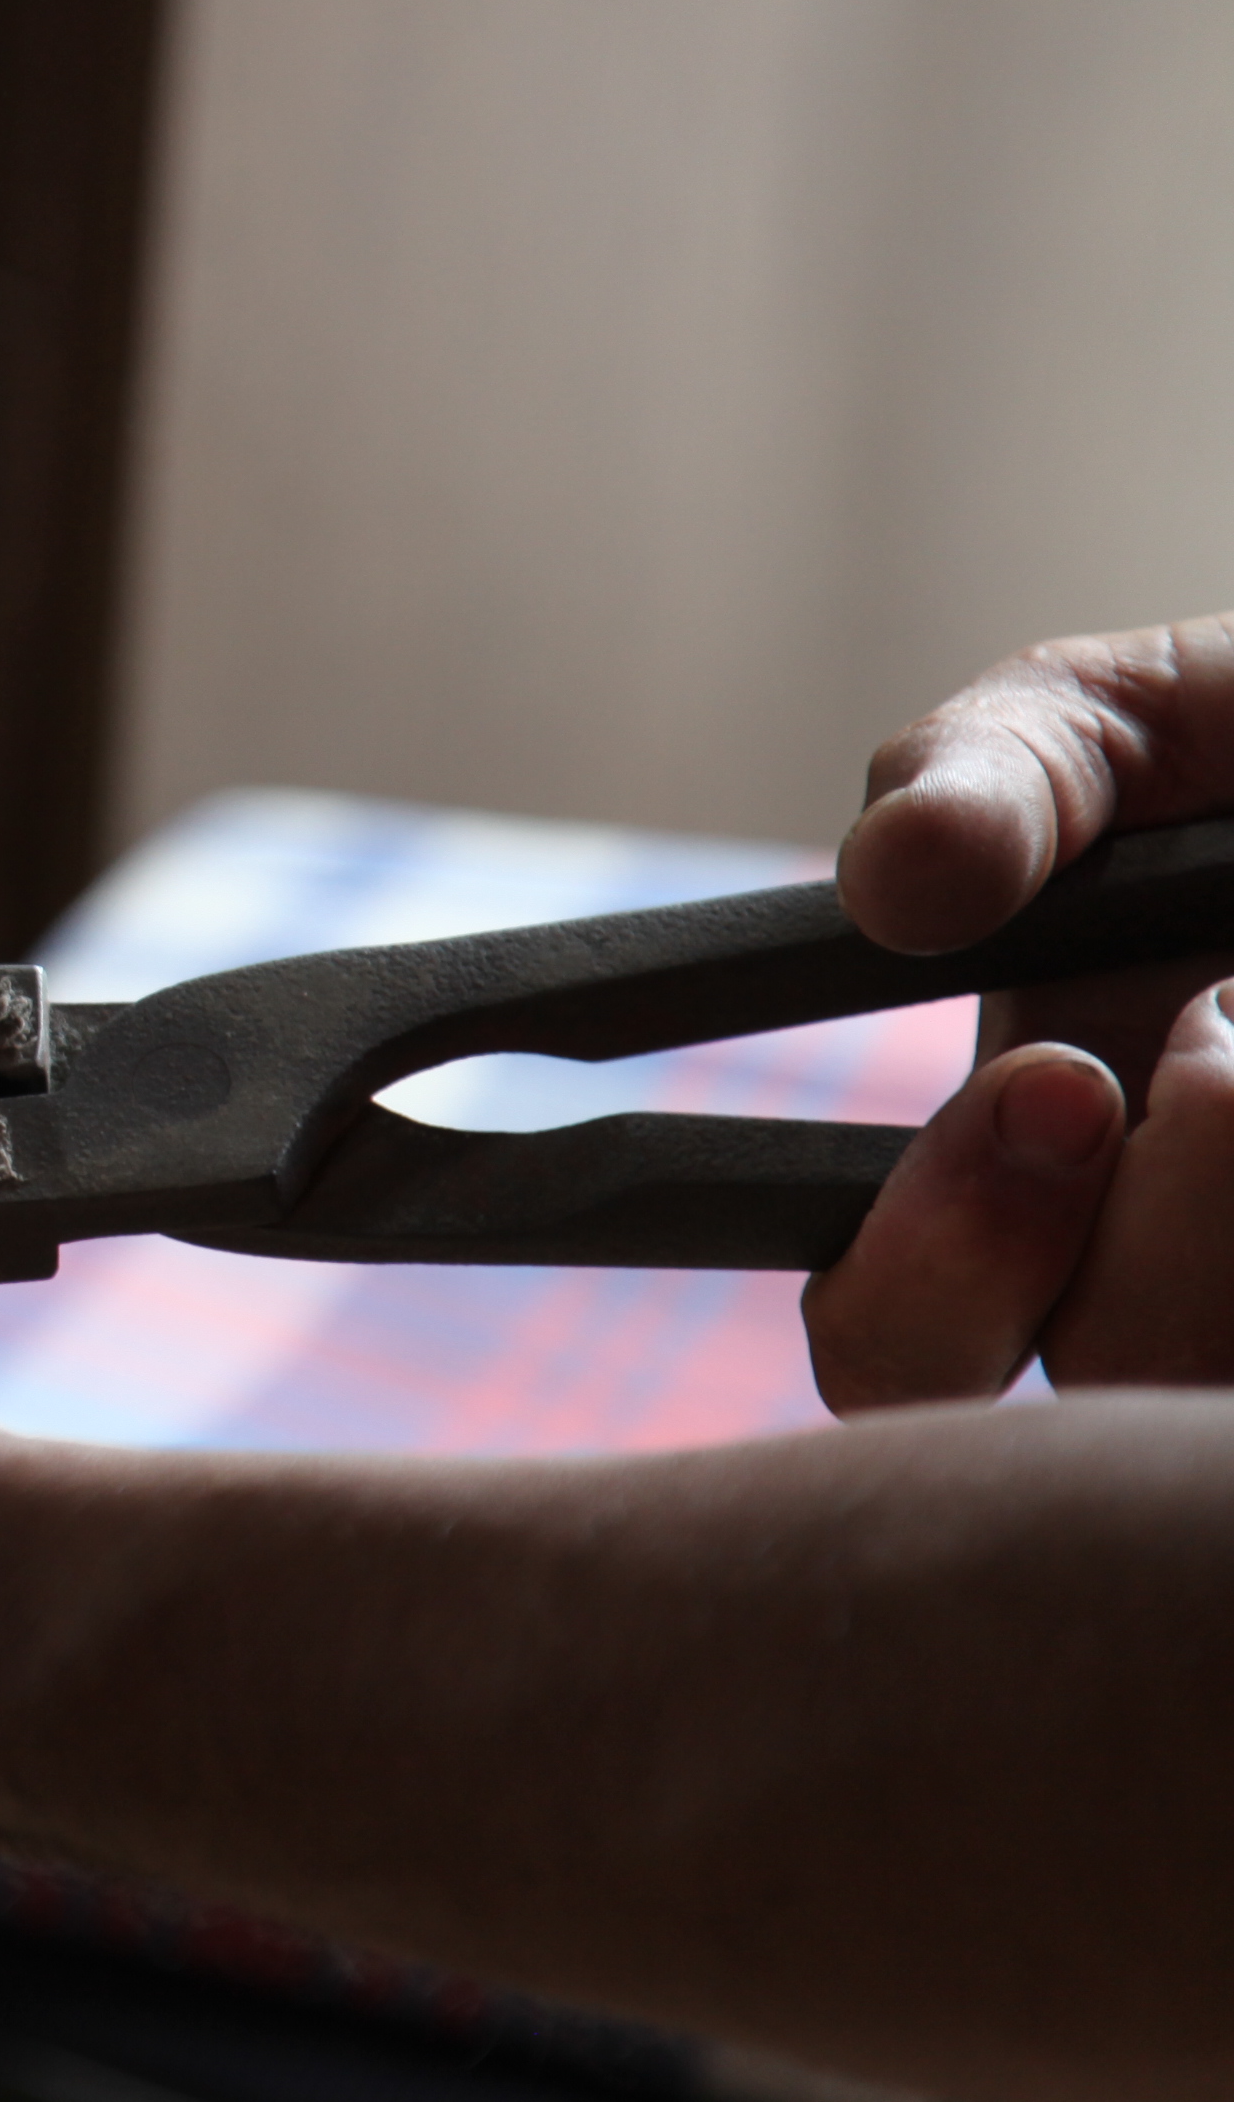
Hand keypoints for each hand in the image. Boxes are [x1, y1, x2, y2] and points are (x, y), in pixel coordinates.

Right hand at [808, 618, 1233, 1403]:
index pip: (904, 1351)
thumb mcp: (1112, 728)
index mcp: (1013, 1192)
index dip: (935, 1275)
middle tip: (1221, 1043)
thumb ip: (990, 780)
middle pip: (1107, 1373)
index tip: (1055, 1086)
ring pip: (1206, 1357)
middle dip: (1166, 1213)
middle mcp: (1150, 1283)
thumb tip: (898, 879)